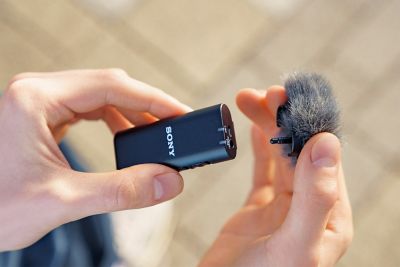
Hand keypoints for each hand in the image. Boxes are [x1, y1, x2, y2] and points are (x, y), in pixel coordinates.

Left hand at [0, 69, 190, 250]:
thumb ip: (122, 190)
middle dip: (144, 107)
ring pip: (99, 96)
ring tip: (152, 135)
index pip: (112, 86)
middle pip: (108, 86)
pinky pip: (87, 108)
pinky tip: (124, 135)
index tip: (180, 114)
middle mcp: (37, 92)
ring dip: (130, 114)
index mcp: (36, 99)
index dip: (152, 100)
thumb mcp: (64, 200)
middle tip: (171, 129)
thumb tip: (168, 181)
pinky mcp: (42, 116)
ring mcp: (39, 102)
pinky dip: (113, 120)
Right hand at [199, 87, 352, 266]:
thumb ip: (315, 197)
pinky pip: (262, 169)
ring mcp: (284, 206)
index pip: (323, 157)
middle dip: (282, 118)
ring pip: (279, 155)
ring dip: (266, 126)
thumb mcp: (296, 245)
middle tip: (262, 94)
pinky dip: (256, 146)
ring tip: (247, 101)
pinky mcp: (260, 208)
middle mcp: (311, 208)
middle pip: (299, 149)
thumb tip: (327, 144)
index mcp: (330, 215)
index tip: (287, 96)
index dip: (306, 122)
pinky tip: (250, 127)